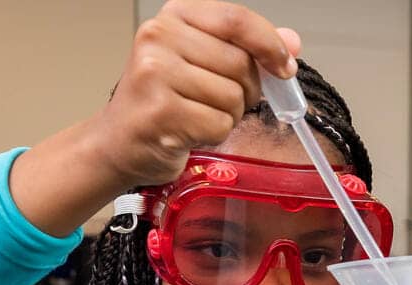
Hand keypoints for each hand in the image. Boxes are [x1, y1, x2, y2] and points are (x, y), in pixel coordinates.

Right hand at [90, 0, 301, 186]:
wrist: (119, 141)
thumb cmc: (163, 99)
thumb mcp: (204, 62)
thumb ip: (247, 48)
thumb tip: (292, 43)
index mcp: (174, 17)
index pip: (236, 19)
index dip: (269, 44)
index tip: (284, 67)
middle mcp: (159, 38)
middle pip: (239, 63)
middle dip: (245, 90)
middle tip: (221, 100)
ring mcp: (155, 74)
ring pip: (232, 96)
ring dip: (227, 115)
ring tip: (198, 115)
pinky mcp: (159, 112)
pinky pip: (218, 124)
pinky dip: (214, 134)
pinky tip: (190, 131)